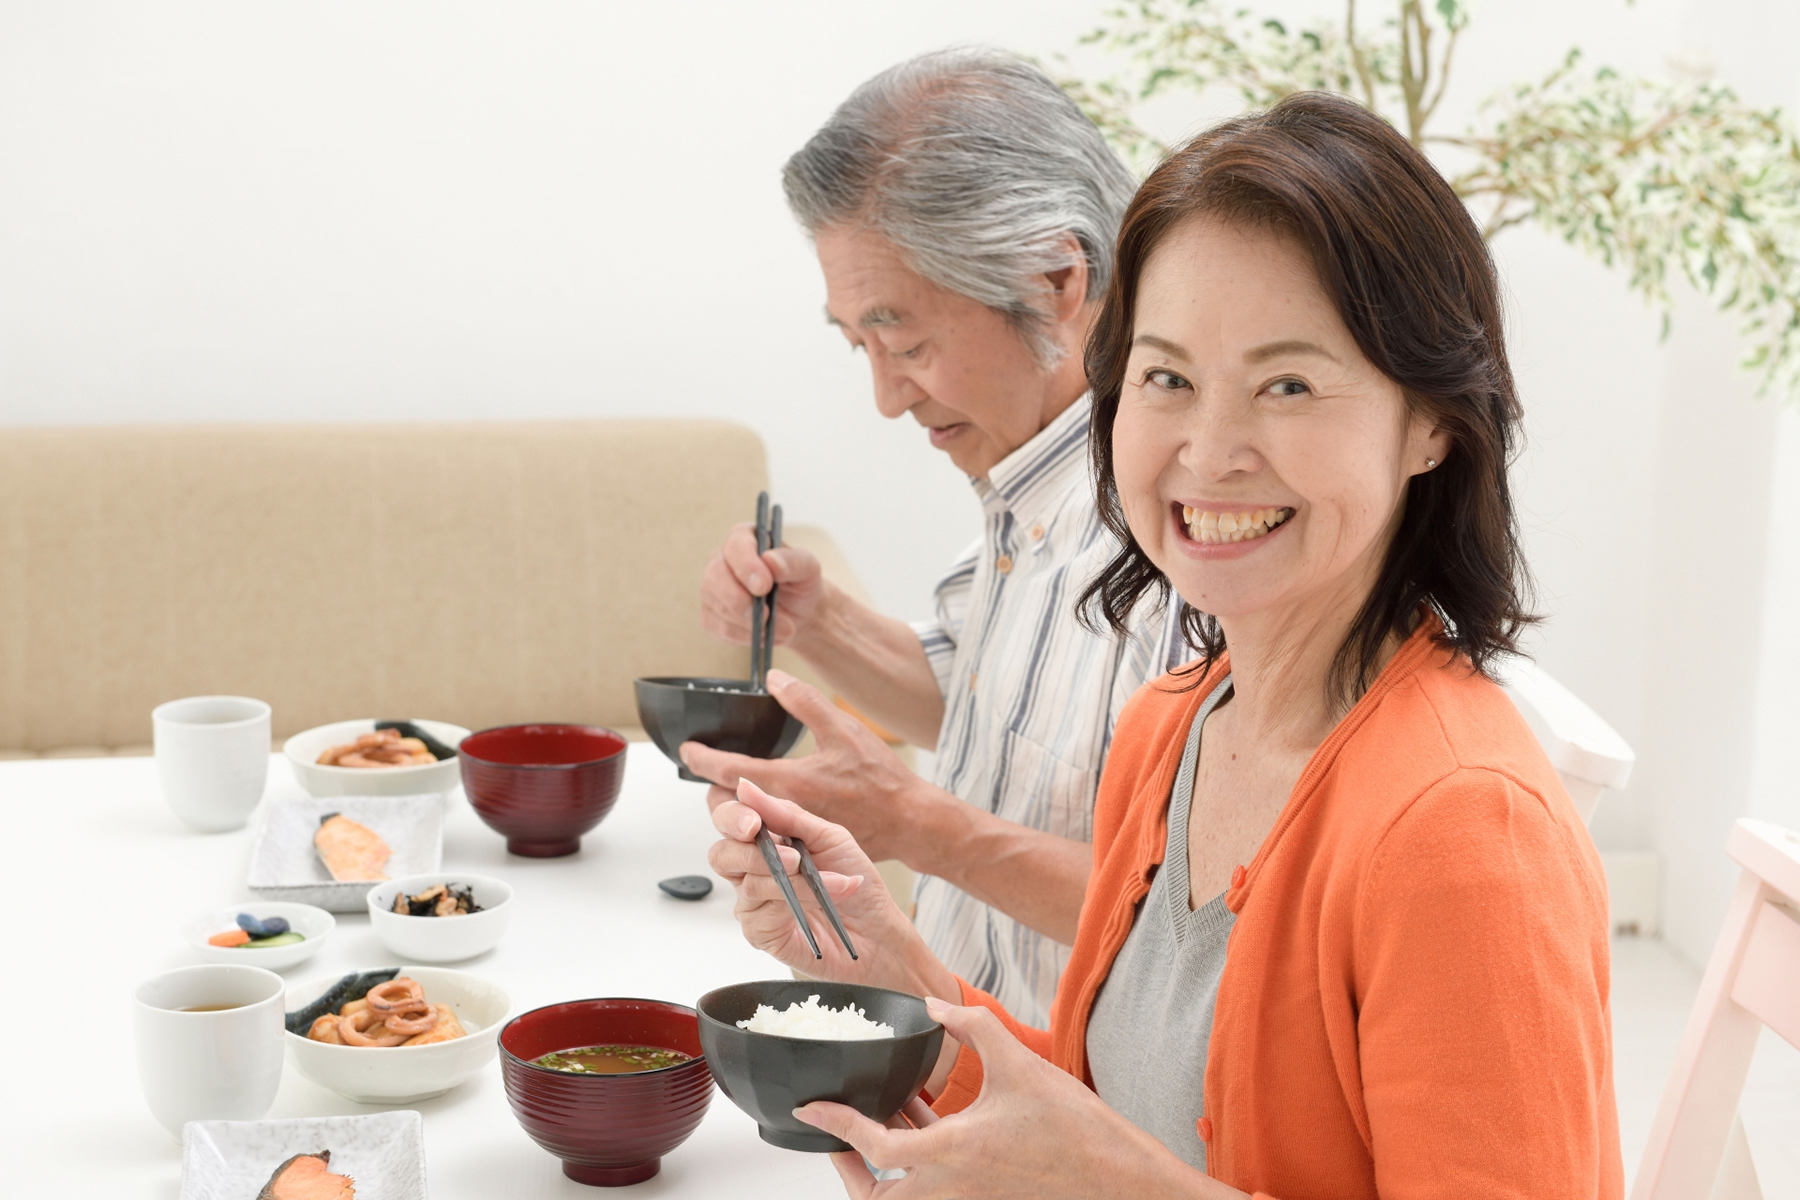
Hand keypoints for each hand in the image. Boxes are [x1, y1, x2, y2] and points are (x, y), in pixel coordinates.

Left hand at [682, 670, 930, 863]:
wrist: (908, 822)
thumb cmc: (880, 779)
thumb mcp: (842, 729)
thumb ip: (804, 701)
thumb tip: (774, 678)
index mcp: (785, 784)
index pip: (725, 773)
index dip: (701, 759)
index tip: (687, 750)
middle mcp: (780, 815)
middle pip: (725, 806)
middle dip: (715, 789)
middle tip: (717, 771)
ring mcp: (789, 837)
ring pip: (744, 824)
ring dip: (737, 809)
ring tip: (743, 791)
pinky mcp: (800, 851)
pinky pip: (765, 840)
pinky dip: (760, 825)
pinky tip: (772, 812)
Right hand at [700, 522, 826, 647]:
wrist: (797, 613)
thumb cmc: (800, 583)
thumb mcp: (808, 568)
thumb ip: (792, 561)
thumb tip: (770, 561)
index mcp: (744, 538)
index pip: (736, 546)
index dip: (747, 566)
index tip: (764, 586)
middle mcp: (721, 560)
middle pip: (716, 576)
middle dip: (740, 600)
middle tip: (766, 617)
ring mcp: (712, 589)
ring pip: (717, 606)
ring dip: (749, 624)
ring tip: (782, 629)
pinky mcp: (711, 615)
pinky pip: (719, 628)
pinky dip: (743, 636)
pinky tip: (764, 636)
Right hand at [707, 778, 952, 997]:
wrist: (878, 932)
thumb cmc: (857, 885)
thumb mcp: (830, 838)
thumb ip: (787, 814)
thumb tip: (746, 788)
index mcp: (769, 841)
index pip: (730, 821)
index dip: (733, 817)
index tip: (754, 822)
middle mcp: (755, 871)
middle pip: (721, 854)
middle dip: (750, 852)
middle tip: (790, 857)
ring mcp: (754, 903)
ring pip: (747, 883)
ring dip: (791, 879)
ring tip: (825, 880)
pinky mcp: (760, 932)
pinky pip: (758, 913)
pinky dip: (792, 903)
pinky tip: (815, 903)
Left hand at [796, 1000, 1222, 1199]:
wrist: (1122, 1182)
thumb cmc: (1078, 1130)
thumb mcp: (1020, 1064)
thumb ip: (972, 1025)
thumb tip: (933, 1005)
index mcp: (952, 1154)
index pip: (874, 1148)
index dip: (837, 1126)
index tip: (811, 1109)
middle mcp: (953, 1189)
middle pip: (878, 1199)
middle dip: (851, 1172)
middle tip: (839, 1137)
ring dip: (885, 1170)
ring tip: (884, 1125)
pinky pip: (936, 1191)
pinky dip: (921, 1166)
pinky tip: (933, 1125)